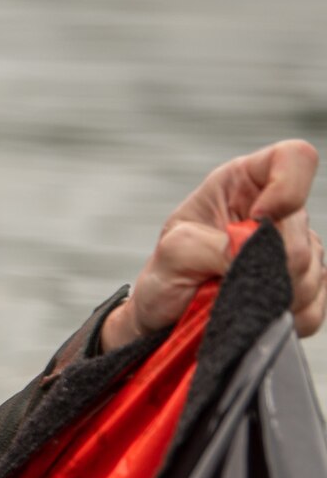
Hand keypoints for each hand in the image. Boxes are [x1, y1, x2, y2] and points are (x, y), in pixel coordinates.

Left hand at [103, 139, 322, 350]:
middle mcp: (276, 212)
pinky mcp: (306, 287)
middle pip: (302, 231)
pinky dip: (283, 315)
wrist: (165, 319)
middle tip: (226, 280)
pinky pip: (316, 304)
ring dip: (269, 294)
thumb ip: (209, 246)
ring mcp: (297, 249)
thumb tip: (250, 257)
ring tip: (232, 298)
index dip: (287, 187)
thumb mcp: (173, 251)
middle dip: (265, 263)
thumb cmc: (166, 277)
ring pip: (311, 272)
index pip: (294, 158)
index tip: (259, 218)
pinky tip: (253, 311)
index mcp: (244, 184)